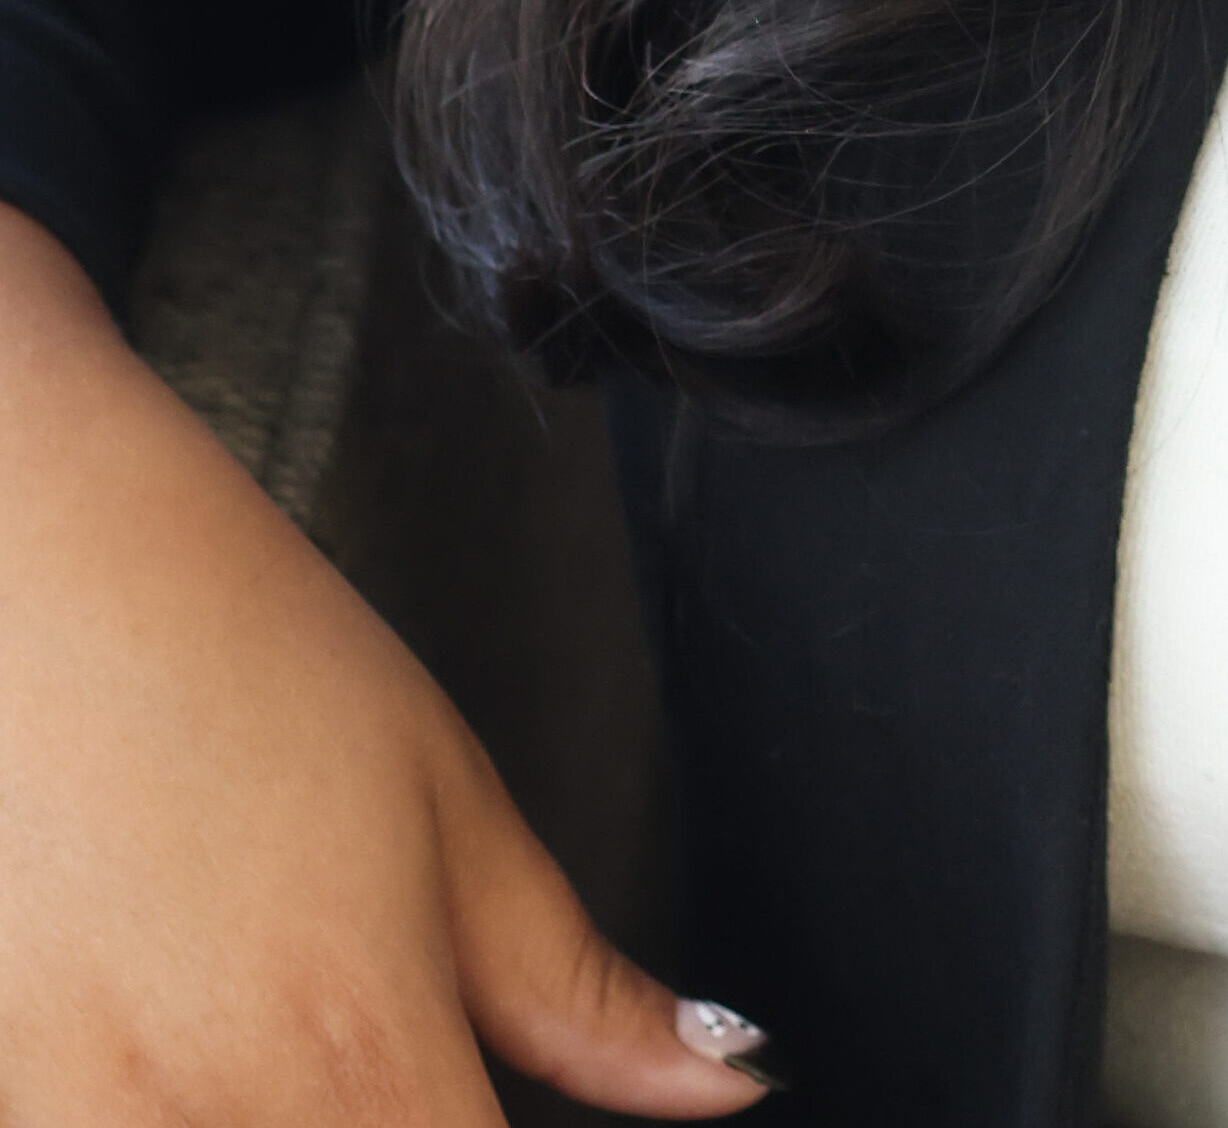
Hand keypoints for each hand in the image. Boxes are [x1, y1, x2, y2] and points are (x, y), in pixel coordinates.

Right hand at [0, 202, 770, 1118]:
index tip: (550, 1122)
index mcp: (358, 1053)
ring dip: (320, 1125)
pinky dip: (200, 1115)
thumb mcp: (452, 807)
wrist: (29, 579)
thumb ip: (585, 991)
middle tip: (433, 1060)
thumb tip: (730, 1083)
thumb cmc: (235, 662)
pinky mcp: (13, 1116)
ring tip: (315, 1045)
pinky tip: (218, 1058)